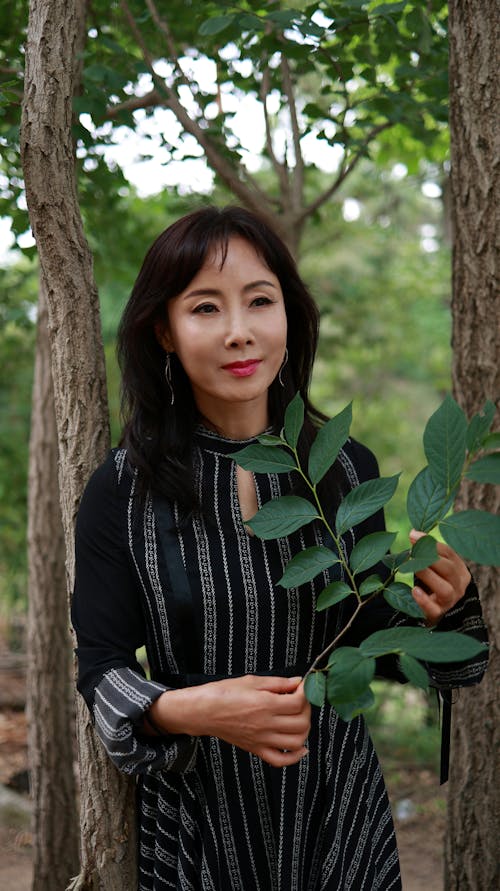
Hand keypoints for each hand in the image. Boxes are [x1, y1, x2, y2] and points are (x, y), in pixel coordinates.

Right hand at [151, 674, 310, 767]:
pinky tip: (299, 747)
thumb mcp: (252, 681)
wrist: (203, 711)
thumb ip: (278, 683)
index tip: (301, 687)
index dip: (305, 693)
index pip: (299, 702)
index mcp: (265, 704)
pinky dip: (295, 757)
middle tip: (300, 701)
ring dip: (304, 730)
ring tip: (298, 718)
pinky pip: (280, 760)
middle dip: (307, 710)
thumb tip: (298, 682)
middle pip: (302, 723)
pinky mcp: (256, 749)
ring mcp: (262, 740)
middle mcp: (266, 724)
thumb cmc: (224, 692)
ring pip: (296, 742)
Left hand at [409, 529, 470, 626]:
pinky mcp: (438, 614)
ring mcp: (450, 601)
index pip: (449, 553)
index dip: (431, 543)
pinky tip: (414, 591)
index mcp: (459, 569)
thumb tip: (413, 533)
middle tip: (412, 552)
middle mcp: (458, 585)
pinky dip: (424, 600)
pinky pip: (434, 609)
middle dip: (430, 558)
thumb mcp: (433, 565)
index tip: (413, 535)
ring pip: (445, 589)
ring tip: (413, 567)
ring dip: (428, 576)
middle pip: (449, 570)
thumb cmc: (433, 581)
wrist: (433, 609)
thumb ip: (426, 550)